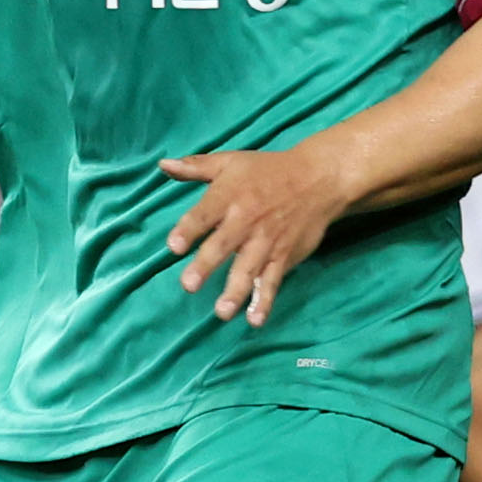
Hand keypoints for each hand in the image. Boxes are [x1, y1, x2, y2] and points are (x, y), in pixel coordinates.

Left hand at [154, 139, 361, 323]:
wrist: (319, 178)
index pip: (204, 215)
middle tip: (189, 285)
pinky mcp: (284, 256)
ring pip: (249, 268)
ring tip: (222, 312)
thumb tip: (162, 165)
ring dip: (236, 291)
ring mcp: (266, 241)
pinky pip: (273, 280)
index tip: (173, 246)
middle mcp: (246, 221)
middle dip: (206, 265)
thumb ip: (196, 167)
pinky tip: (255, 319)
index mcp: (228, 197)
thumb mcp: (230, 162)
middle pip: (223, 245)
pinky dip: (265, 300)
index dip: (188, 230)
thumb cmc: (268, 170)